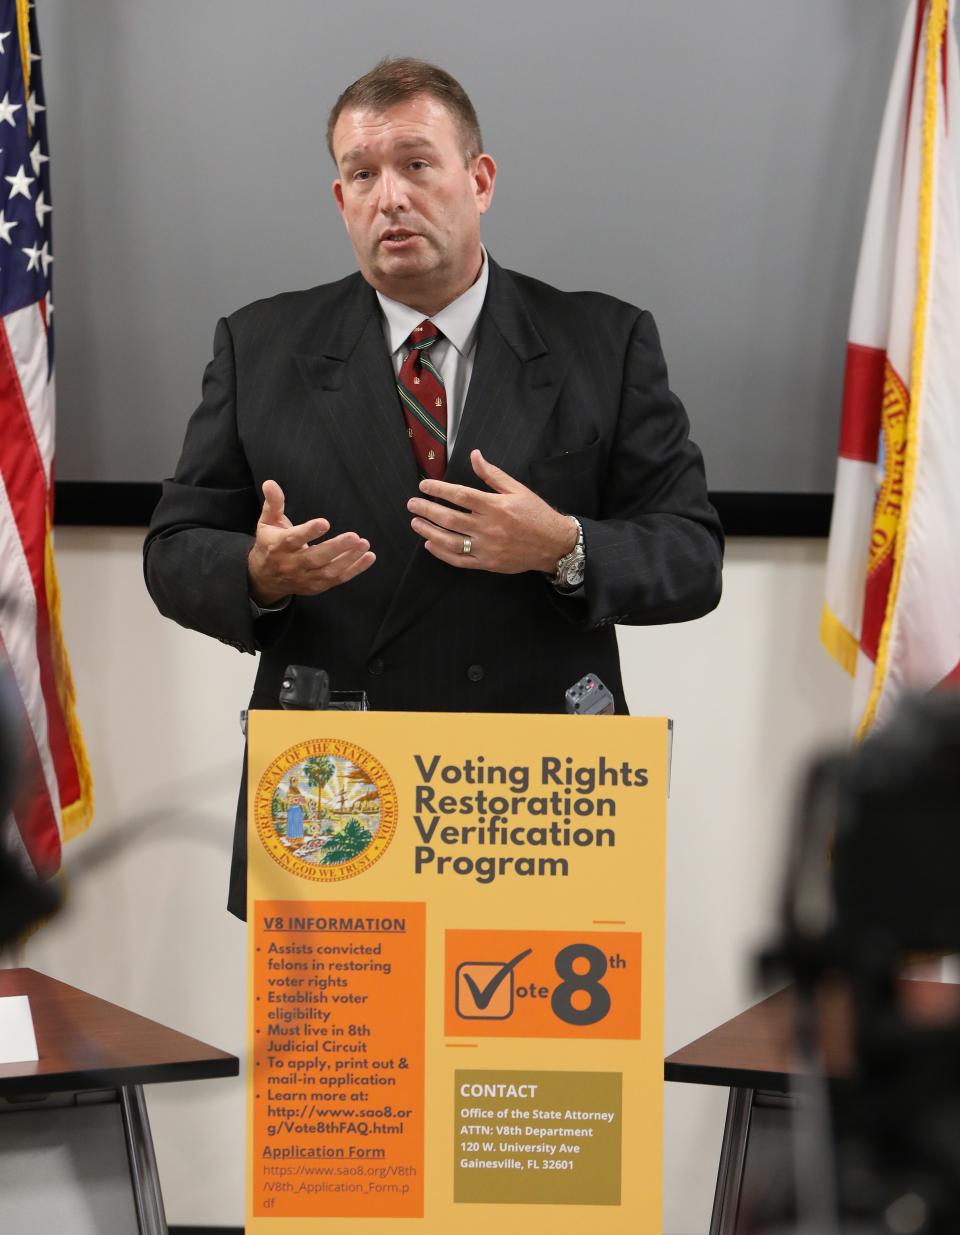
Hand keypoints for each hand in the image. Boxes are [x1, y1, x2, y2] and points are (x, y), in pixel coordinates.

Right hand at [247, 480, 374, 605]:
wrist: (265, 578)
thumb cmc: (270, 544)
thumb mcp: (267, 522)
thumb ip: (273, 503)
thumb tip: (270, 483)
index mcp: (278, 546)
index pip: (293, 539)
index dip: (309, 532)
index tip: (325, 523)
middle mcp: (291, 564)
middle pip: (314, 558)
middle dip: (336, 548)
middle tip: (354, 536)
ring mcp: (304, 578)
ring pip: (328, 571)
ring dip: (349, 559)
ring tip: (364, 545)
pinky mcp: (316, 586)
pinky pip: (338, 579)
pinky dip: (355, 569)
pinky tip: (368, 557)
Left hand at [406, 449, 576, 573]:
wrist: (554, 544)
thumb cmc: (536, 514)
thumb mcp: (517, 489)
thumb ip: (492, 474)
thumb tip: (475, 455)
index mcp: (495, 506)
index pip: (459, 495)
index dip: (438, 489)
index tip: (424, 486)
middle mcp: (488, 527)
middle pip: (449, 518)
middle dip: (426, 510)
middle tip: (412, 504)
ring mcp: (486, 547)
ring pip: (450, 541)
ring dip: (429, 531)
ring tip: (415, 523)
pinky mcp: (487, 563)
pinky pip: (459, 560)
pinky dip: (442, 554)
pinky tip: (430, 545)